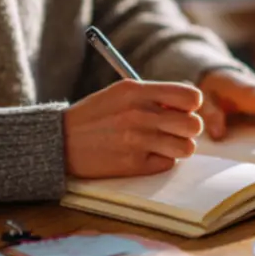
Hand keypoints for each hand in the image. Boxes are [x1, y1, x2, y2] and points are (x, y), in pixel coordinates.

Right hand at [64, 80, 204, 178]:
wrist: (60, 141)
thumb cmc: (94, 116)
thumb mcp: (121, 93)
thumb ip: (154, 95)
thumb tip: (189, 104)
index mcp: (137, 91)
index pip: (190, 97)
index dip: (190, 105)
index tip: (180, 110)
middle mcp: (140, 114)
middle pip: (194, 125)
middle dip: (186, 129)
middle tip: (172, 130)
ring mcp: (137, 141)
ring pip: (186, 148)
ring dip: (176, 147)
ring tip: (159, 144)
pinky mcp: (133, 164)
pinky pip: (167, 164)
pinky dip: (159, 161)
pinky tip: (142, 155)